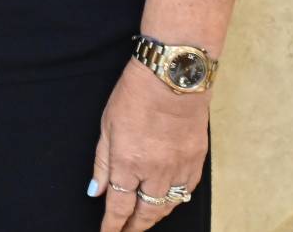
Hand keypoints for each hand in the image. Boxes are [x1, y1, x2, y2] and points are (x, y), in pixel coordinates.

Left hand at [90, 61, 207, 229]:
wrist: (173, 75)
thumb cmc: (136, 94)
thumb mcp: (107, 125)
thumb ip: (102, 162)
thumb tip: (96, 192)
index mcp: (128, 162)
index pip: (119, 206)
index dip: (113, 225)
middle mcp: (156, 171)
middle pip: (146, 213)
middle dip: (134, 226)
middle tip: (126, 231)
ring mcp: (179, 167)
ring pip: (168, 206)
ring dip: (155, 216)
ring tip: (144, 220)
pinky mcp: (196, 160)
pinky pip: (187, 191)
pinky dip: (175, 199)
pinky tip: (167, 200)